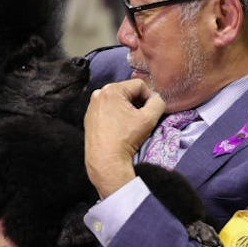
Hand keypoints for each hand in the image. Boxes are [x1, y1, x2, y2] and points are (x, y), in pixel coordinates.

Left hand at [84, 80, 165, 197]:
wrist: (106, 161)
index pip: (139, 85)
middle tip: (141, 119)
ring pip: (117, 102)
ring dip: (127, 110)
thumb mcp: (148, 119)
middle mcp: (98, 94)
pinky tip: (119, 129)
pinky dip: (116, 116)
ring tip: (130, 125)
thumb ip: (158, 103)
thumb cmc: (126, 138)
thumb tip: (157, 99)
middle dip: (137, 103)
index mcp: (111, 89)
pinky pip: (107, 111)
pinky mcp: (89, 119)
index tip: (151, 112)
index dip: (149, 97)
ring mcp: (92, 106)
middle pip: (127, 92)